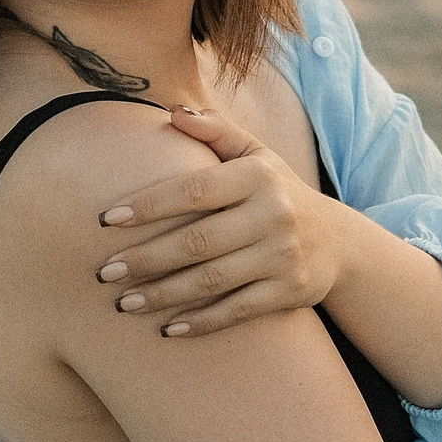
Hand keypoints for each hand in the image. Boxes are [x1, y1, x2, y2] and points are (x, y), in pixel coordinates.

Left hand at [94, 108, 345, 336]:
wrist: (337, 242)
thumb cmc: (276, 191)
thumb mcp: (254, 154)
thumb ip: (215, 131)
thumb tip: (172, 112)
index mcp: (258, 177)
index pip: (194, 190)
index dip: (149, 205)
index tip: (107, 219)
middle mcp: (273, 215)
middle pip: (197, 242)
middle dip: (146, 259)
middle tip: (104, 271)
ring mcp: (282, 256)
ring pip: (212, 280)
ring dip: (163, 295)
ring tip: (124, 302)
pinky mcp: (288, 292)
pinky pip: (236, 311)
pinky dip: (200, 322)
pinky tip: (167, 329)